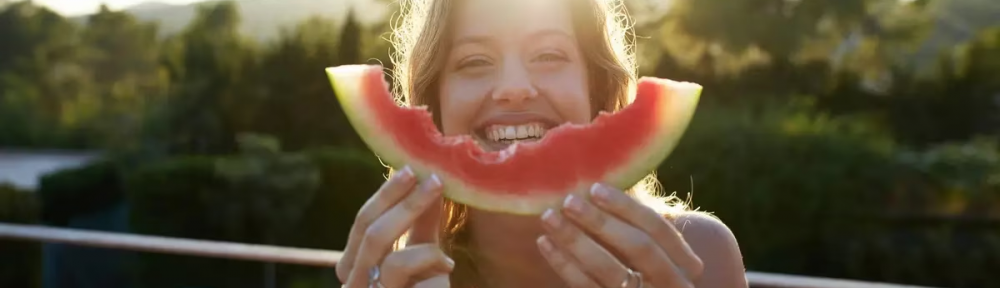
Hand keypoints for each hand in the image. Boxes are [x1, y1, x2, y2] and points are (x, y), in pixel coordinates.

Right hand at [337, 166, 453, 287]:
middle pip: (368, 228)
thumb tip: (427, 181)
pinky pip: (399, 265)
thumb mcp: (424, 256)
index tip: (411, 170)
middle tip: (429, 177)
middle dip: (398, 197)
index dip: (386, 195)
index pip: (363, 222)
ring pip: (377, 240)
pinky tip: (448, 266)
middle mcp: (353, 280)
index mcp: (355, 266)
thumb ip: (421, 225)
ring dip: (411, 210)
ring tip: (439, 193)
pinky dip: (428, 258)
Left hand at [537, 183, 703, 287]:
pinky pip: (586, 287)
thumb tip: (603, 174)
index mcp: (686, 263)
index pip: (658, 228)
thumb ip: (636, 221)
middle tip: (569, 201)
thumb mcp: (655, 249)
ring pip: (610, 270)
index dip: (628, 207)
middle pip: (639, 248)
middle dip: (602, 223)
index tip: (595, 188)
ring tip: (549, 217)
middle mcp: (671, 283)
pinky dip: (564, 265)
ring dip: (576, 241)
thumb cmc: (646, 268)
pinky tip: (545, 243)